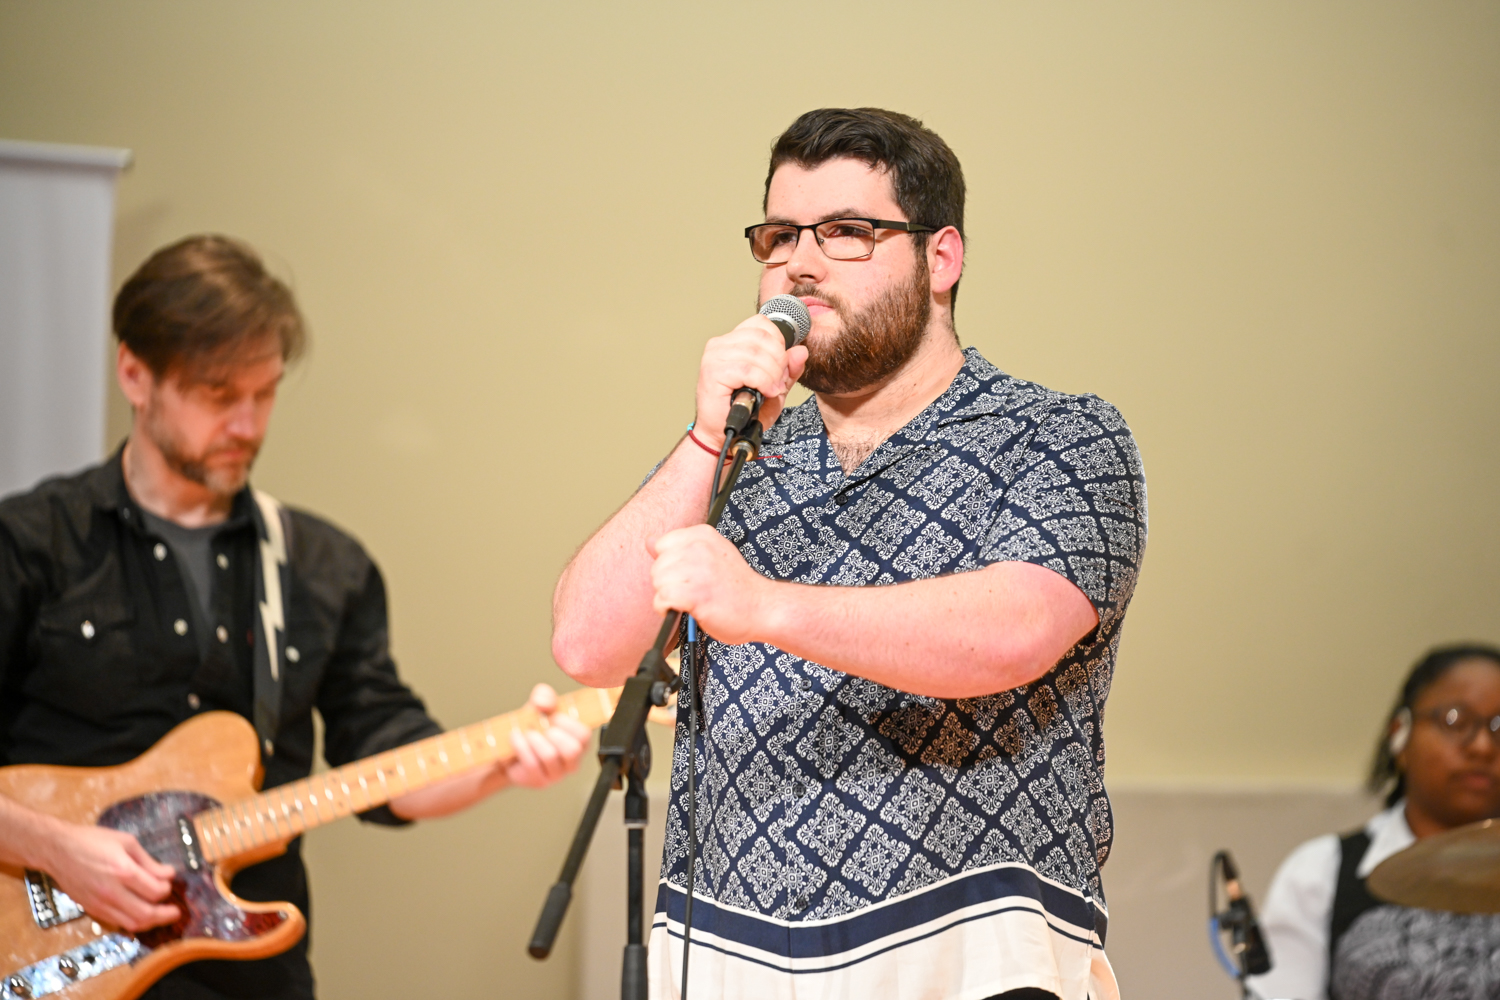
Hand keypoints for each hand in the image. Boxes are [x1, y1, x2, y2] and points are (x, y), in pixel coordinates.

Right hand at [42, 821, 179, 930]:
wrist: (57, 850)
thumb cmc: (92, 841)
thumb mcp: (126, 842)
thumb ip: (148, 862)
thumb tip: (168, 874)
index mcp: (123, 871)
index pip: (155, 891)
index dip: (167, 889)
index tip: (170, 880)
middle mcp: (111, 892)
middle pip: (145, 914)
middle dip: (165, 915)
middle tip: (176, 912)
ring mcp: (100, 904)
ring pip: (131, 924)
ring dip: (150, 922)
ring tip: (162, 916)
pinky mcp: (91, 909)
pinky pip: (117, 923)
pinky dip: (132, 922)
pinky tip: (141, 915)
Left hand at [504, 683, 590, 788]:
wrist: (509, 749)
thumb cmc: (531, 728)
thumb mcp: (539, 707)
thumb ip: (545, 696)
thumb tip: (544, 702)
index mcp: (579, 741)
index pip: (584, 735)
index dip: (568, 724)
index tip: (553, 716)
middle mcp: (572, 760)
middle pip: (573, 750)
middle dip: (554, 734)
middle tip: (542, 726)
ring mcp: (557, 774)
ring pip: (550, 756)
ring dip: (535, 739)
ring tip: (527, 732)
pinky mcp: (540, 781)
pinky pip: (532, 764)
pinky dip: (521, 746)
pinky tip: (516, 738)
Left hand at [648, 524, 771, 644]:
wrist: (763, 608)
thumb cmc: (737, 587)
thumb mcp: (711, 557)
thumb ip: (680, 548)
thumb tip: (649, 541)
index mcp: (703, 536)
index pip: (663, 544)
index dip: (670, 564)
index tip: (688, 575)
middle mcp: (700, 548)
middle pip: (658, 566)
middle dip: (668, 583)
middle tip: (692, 591)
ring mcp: (698, 570)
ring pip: (658, 583)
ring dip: (669, 597)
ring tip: (690, 601)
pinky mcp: (696, 593)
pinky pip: (662, 599)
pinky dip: (667, 609)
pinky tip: (684, 609)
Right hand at [693, 315, 808, 448]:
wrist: (724, 436)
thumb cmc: (745, 412)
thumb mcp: (775, 387)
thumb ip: (788, 369)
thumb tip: (801, 351)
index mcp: (732, 342)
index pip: (761, 323)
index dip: (778, 340)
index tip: (781, 363)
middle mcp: (720, 345)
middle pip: (762, 336)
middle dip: (779, 360)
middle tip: (779, 381)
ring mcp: (715, 357)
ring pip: (757, 353)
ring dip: (772, 374)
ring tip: (771, 390)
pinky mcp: (713, 373)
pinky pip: (748, 370)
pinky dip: (763, 382)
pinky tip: (764, 392)